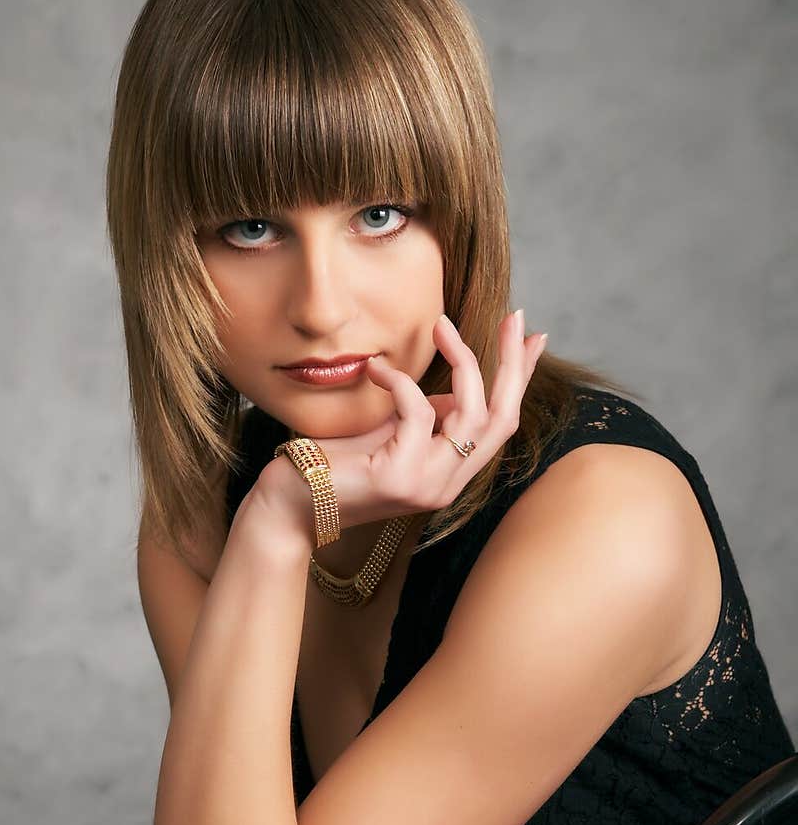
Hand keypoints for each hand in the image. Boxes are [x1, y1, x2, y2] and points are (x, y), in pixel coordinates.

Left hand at [252, 310, 547, 546]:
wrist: (290, 505)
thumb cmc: (335, 464)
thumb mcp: (391, 433)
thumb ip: (428, 417)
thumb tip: (456, 389)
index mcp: (450, 474)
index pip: (501, 424)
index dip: (520, 380)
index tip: (533, 338)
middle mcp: (447, 484)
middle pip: (501, 418)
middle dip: (513, 365)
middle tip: (514, 318)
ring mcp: (427, 485)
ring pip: (470, 413)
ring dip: (461, 361)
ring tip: (440, 326)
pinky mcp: (400, 477)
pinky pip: (418, 413)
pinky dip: (400, 382)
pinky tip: (376, 369)